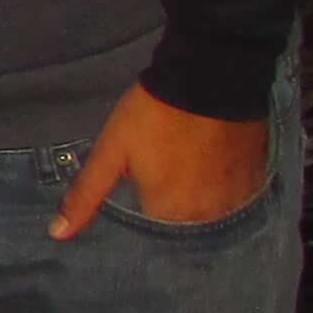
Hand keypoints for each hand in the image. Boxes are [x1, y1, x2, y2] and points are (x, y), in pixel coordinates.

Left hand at [50, 85, 267, 240]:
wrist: (210, 77)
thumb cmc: (153, 115)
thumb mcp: (111, 152)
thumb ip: (86, 195)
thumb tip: (57, 234)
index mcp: (169, 213)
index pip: (153, 235)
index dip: (146, 211)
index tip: (143, 191)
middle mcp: (207, 216)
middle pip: (186, 225)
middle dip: (174, 209)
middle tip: (166, 176)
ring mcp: (237, 198)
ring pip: (213, 213)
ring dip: (202, 200)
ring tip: (189, 172)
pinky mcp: (256, 178)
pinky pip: (238, 197)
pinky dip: (226, 189)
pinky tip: (214, 169)